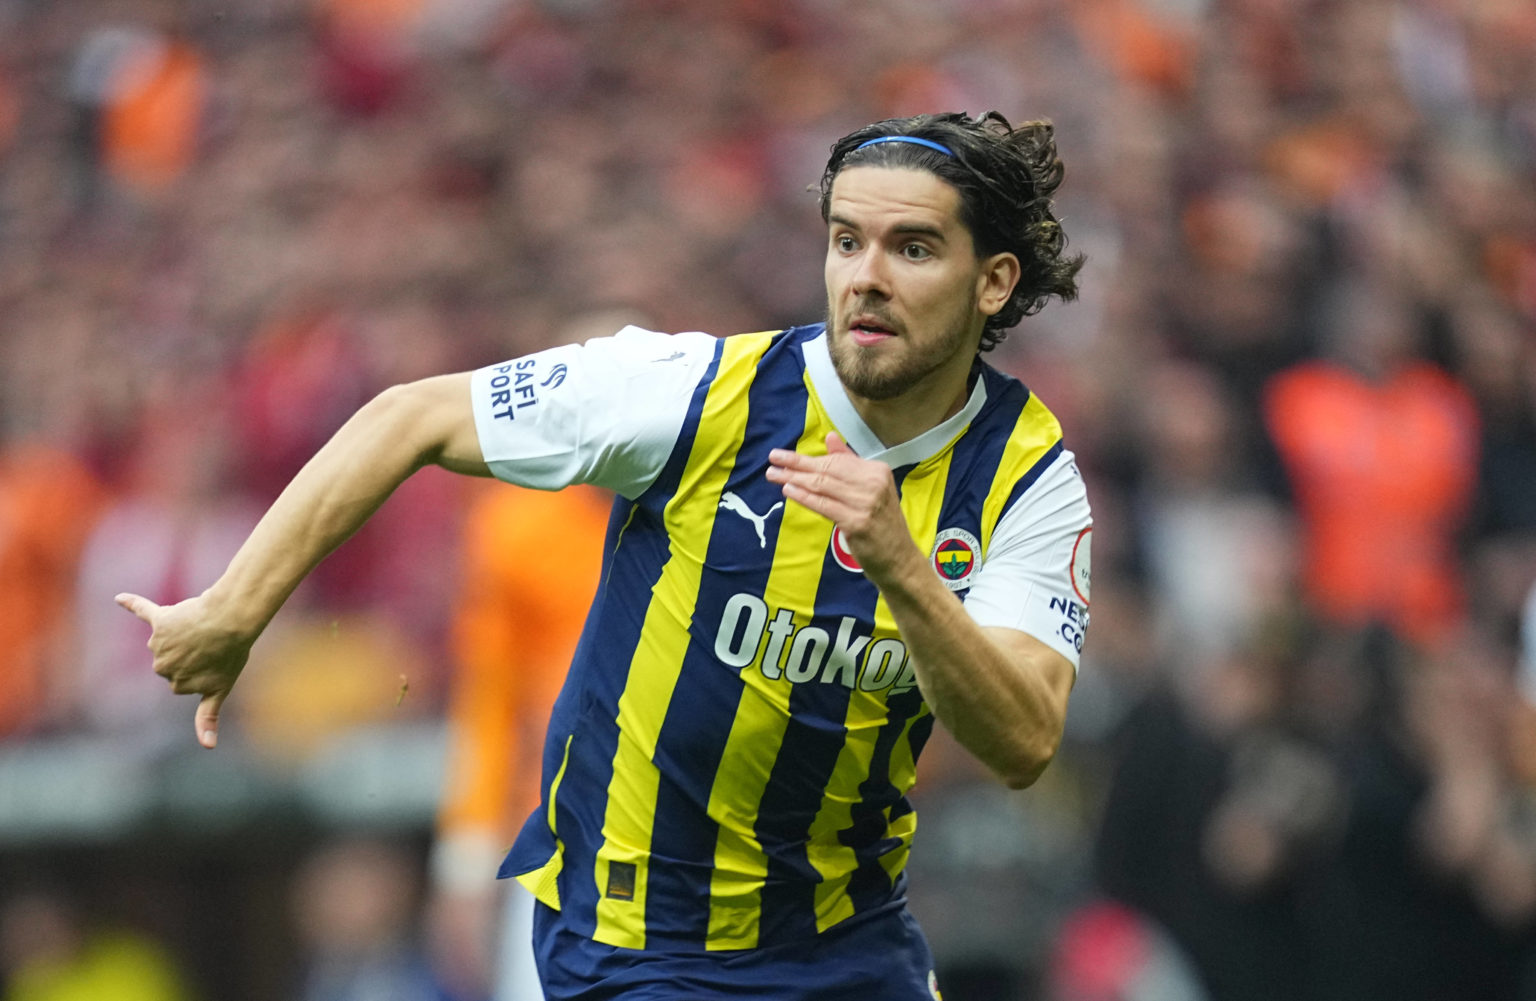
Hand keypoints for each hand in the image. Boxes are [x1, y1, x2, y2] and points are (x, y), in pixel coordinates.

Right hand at [115, 591, 252, 748]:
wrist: (231, 625)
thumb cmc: (230, 655)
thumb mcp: (220, 689)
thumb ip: (209, 716)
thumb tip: (209, 747)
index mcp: (176, 684)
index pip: (186, 678)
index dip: (204, 667)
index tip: (216, 663)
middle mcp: (162, 667)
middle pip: (175, 660)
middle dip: (192, 652)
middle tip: (212, 645)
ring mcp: (159, 644)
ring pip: (170, 640)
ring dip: (187, 633)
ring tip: (205, 630)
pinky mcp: (161, 620)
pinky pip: (142, 610)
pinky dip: (132, 604)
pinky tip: (120, 598)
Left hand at [765, 431, 919, 581]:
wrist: (899, 558)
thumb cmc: (881, 523)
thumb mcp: (871, 488)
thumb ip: (849, 463)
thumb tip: (831, 437)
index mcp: (877, 470)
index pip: (835, 461)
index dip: (807, 458)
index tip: (784, 455)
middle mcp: (873, 483)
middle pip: (827, 470)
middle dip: (796, 464)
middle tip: (772, 458)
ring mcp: (866, 503)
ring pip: (822, 486)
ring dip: (794, 479)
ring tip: (774, 474)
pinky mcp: (856, 523)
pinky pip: (823, 505)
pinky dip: (804, 497)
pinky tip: (788, 490)